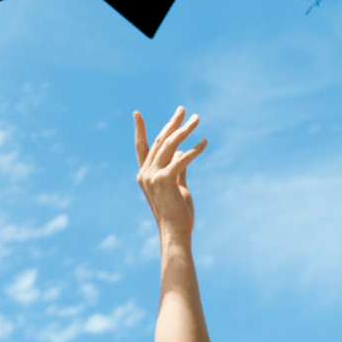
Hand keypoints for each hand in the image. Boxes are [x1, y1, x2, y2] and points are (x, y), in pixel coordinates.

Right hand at [134, 106, 206, 237]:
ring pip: (169, 145)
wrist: (175, 232)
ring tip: (198, 119)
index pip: (141, 147)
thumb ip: (178, 168)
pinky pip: (181, 159)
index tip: (136, 113)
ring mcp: (152, 177)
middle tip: (183, 109)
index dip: (139, 129)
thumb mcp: (177, 186)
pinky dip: (194, 149)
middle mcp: (145, 173)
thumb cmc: (177, 213)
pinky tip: (204, 143)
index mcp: (145, 174)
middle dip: (172, 123)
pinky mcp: (164, 180)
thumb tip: (180, 151)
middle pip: (159, 141)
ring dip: (185, 130)